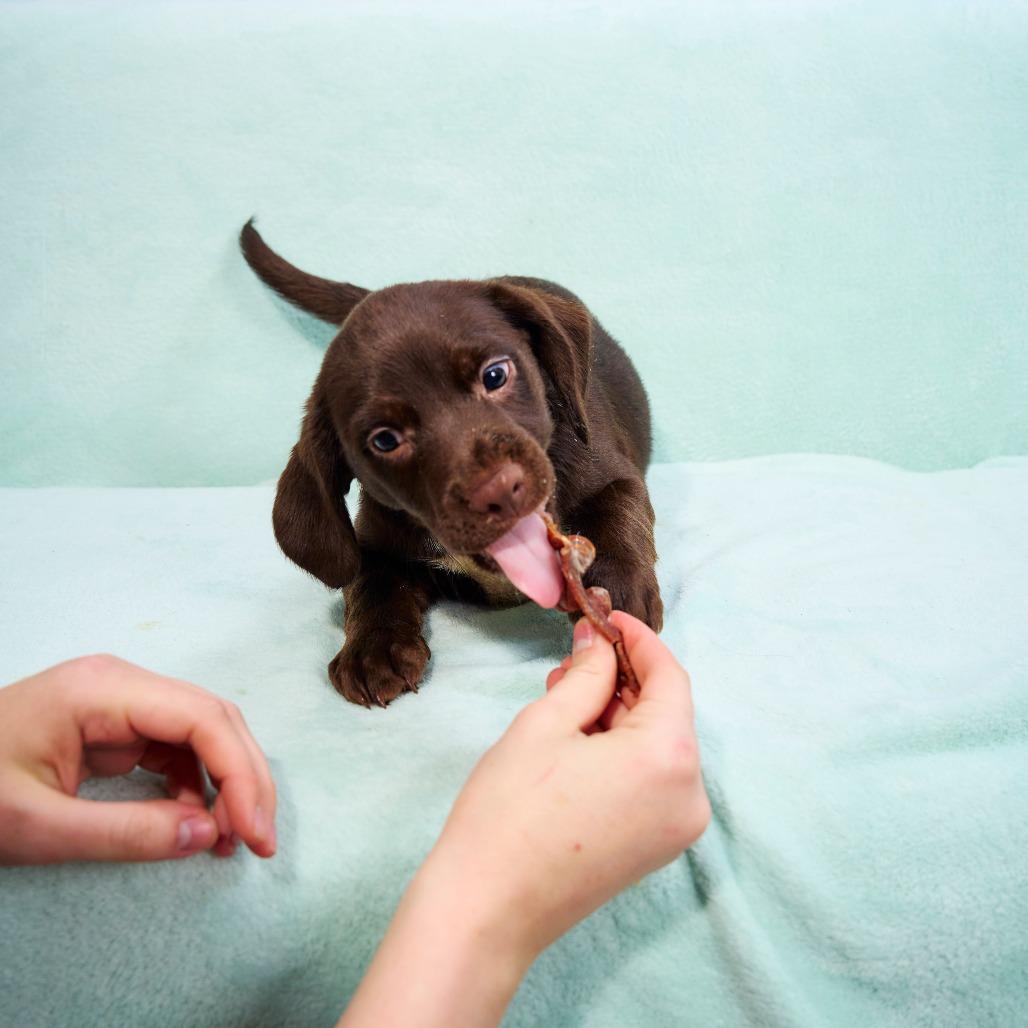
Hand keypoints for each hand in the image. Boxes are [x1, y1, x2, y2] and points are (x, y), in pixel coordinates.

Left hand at [0, 654, 276, 864]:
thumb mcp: (35, 825)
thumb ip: (124, 833)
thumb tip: (209, 835)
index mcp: (103, 689)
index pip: (202, 718)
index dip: (240, 774)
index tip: (254, 833)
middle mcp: (122, 684)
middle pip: (213, 720)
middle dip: (244, 778)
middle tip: (259, 841)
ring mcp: (120, 703)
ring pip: (202, 733)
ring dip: (227, 783)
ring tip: (234, 839)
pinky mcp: (115, 726)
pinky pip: (174, 749)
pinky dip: (196, 786)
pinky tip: (199, 823)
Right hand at [340, 613, 708, 1026]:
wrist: (488, 909)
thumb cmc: (510, 811)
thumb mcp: (546, 723)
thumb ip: (586, 674)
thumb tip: (599, 641)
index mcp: (670, 758)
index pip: (669, 677)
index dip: (638, 639)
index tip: (605, 616)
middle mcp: (690, 795)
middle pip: (666, 713)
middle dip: (621, 679)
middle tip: (572, 660)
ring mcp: (677, 828)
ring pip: (657, 746)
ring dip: (617, 715)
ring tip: (564, 698)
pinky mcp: (658, 848)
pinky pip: (650, 779)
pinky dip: (621, 751)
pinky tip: (578, 738)